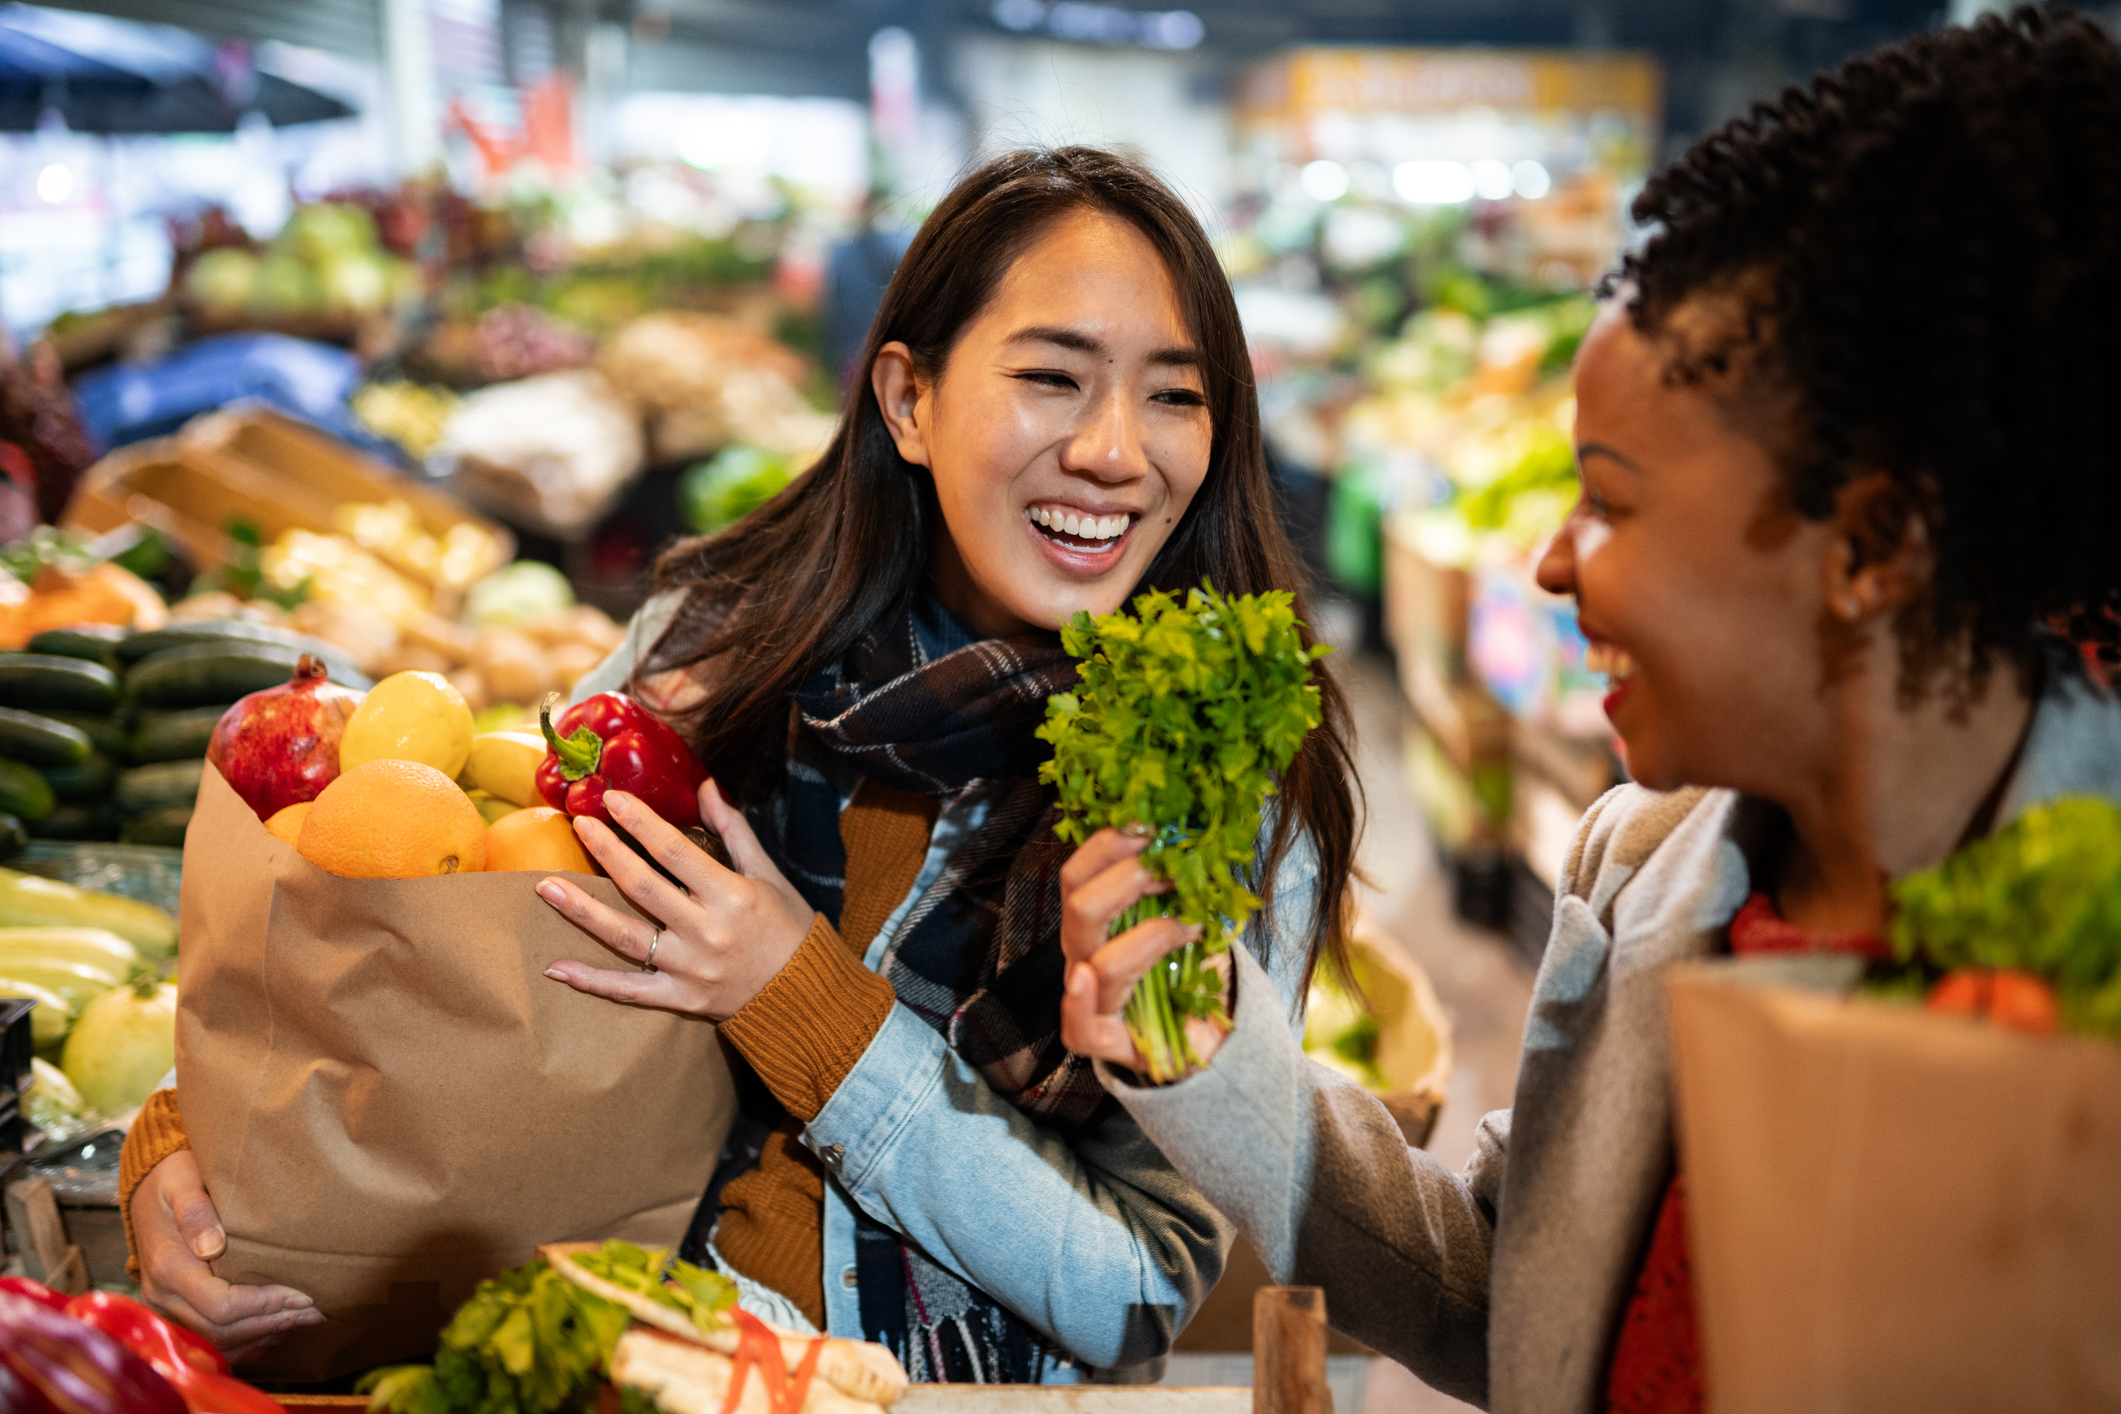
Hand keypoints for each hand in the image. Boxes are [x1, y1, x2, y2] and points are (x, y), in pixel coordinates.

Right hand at [129, 1149, 322, 1362]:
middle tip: (314, 1313)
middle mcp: (162, 1296)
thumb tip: (211, 1246)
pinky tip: (272, 1332)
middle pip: (220, 1332)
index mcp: (168, 1267)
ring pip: (214, 1343)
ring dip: (260, 1336)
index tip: (302, 1295)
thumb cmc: (174, 1180)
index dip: (263, 1305)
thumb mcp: (184, 1181)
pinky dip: (242, 1343)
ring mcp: (165, 1308)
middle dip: (270, 1324)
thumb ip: (196, 1211)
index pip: (220, 1306)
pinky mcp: (173, 1311)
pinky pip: (206, 1341)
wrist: (147, 1190)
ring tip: (300, 1322)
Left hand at [540, 780, 814, 1021]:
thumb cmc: (789, 928)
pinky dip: (591, 981)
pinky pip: (628, 990)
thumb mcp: (769, 874)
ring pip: (625, 937)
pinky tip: (555, 967)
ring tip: (546, 887)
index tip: (610, 798)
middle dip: (606, 852)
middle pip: (642, 888)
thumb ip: (733, 831)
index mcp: (732, 895)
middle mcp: (707, 932)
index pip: (674, 851)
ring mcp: (690, 969)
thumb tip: (705, 786)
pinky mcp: (679, 998)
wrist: (804, 995)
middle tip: (577, 823)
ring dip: (582, 911)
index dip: (639, 822)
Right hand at [1056, 827, 1221, 1071]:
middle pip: (1080, 907)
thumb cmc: (1196, 972)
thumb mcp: (1190, 914)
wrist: (1213, 1037)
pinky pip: (1078, 1024)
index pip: (1078, 874)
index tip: (1151, 826)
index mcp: (1096, 922)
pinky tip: (1089, 978)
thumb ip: (1184, 882)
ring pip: (1098, 960)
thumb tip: (1195, 832)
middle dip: (1129, 878)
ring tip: (1192, 925)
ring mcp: (1089, 998)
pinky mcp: (1100, 1040)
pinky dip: (1080, 1000)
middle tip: (1174, 869)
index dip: (1108, 845)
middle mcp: (1084, 955)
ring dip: (1154, 935)